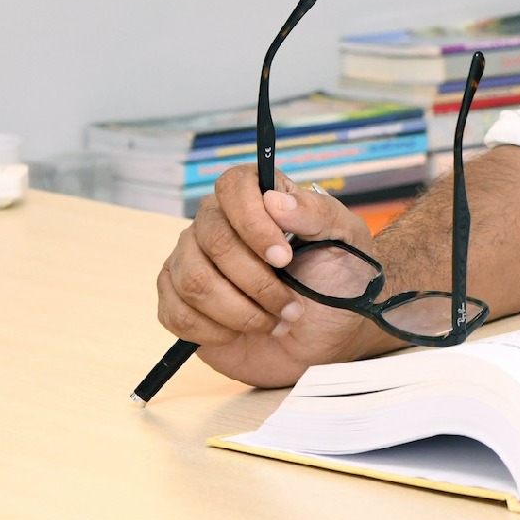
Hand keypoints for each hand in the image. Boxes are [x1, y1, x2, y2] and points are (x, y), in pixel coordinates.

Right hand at [155, 166, 385, 387]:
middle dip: (257, 281)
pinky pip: (176, 314)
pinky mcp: (179, 303)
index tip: (283, 258)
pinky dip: (215, 331)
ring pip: (193, 282)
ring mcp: (192, 263)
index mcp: (257, 198)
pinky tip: (241, 333)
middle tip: (290, 304)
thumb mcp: (344, 239)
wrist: (327, 334)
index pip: (233, 185)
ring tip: (274, 321)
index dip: (253, 222)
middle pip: (213, 240)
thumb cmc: (336, 278)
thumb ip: (316, 213)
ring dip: (240, 312)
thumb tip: (274, 199)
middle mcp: (216, 224)